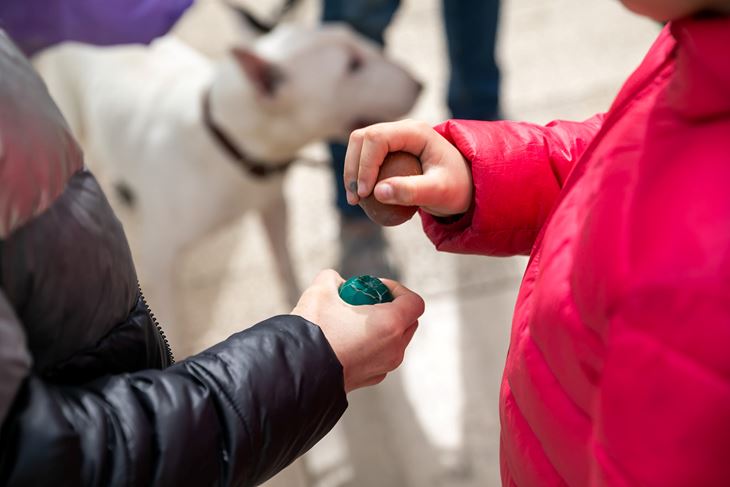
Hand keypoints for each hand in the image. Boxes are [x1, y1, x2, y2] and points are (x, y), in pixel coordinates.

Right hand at [291, 270, 423, 392]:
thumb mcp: (321, 290)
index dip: (398, 289)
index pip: (414, 302)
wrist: (296, 371)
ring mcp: (384, 367)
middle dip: (393, 308)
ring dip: (383, 328)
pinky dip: (372, 346)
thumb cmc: (313, 330)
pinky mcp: (371, 379)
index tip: (375, 288)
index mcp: (390, 325)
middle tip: (366, 302)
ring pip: (396, 341)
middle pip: (409, 322)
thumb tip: (336, 281)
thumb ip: (333, 278)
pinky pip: (381, 357)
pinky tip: (347, 340)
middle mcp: (394, 349)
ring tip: (353, 321)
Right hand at [344, 119, 472, 216]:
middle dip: (353, 167)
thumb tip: (377, 192)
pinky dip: (358, 176)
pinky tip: (361, 199)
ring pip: (358, 146)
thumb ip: (412, 191)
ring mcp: (394, 139)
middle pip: (362, 138)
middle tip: (355, 199)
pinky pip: (364, 159)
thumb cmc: (457, 188)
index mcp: (415, 131)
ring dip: (351, 172)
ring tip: (355, 200)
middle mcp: (402, 130)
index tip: (366, 194)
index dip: (365, 164)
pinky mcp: (389, 152)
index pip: (377, 138)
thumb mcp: (439, 192)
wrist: (465, 186)